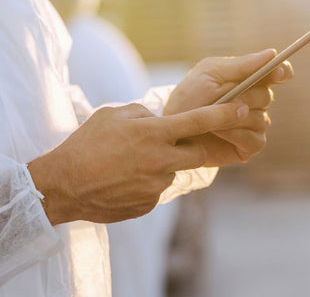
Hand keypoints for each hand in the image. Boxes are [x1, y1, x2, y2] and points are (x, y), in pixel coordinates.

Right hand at [27, 101, 247, 224]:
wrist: (66, 184)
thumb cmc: (87, 143)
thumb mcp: (113, 114)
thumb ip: (142, 113)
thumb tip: (158, 118)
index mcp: (153, 133)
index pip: (199, 120)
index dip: (224, 112)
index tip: (243, 106)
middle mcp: (161, 160)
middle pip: (197, 151)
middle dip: (194, 143)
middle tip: (173, 139)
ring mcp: (156, 185)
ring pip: (175, 169)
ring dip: (164, 162)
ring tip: (131, 160)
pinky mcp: (149, 203)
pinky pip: (158, 187)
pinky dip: (147, 180)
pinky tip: (124, 177)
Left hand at [163, 50, 293, 166]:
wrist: (173, 129)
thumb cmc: (189, 96)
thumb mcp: (210, 73)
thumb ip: (241, 65)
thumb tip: (272, 54)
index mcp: (248, 78)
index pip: (277, 73)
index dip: (282, 72)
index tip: (278, 73)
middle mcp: (255, 100)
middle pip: (266, 95)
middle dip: (243, 96)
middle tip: (222, 98)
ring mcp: (254, 123)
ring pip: (260, 118)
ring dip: (233, 116)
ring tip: (211, 116)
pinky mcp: (250, 145)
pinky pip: (255, 139)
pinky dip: (235, 133)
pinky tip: (218, 130)